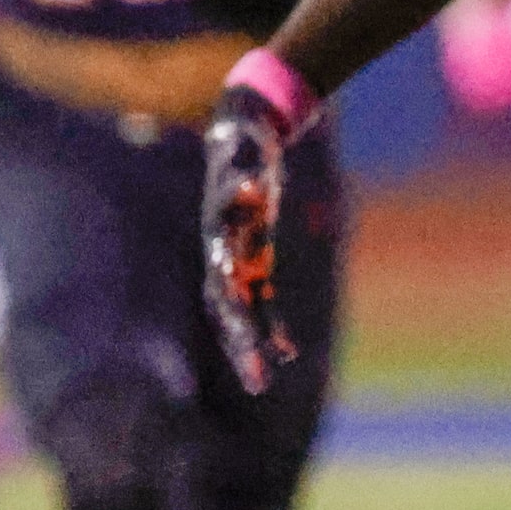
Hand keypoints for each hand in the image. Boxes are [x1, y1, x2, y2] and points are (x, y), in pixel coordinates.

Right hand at [201, 80, 305, 390]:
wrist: (244, 127)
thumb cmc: (246, 138)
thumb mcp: (246, 152)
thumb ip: (244, 176)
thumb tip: (250, 190)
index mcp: (222, 238)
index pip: (227, 292)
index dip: (241, 325)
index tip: (255, 354)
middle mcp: (224, 252)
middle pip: (231, 309)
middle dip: (244, 345)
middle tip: (258, 382)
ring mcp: (235, 255)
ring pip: (242, 310)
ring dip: (252, 343)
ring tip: (262, 378)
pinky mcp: (250, 253)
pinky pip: (261, 298)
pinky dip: (273, 324)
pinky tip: (289, 352)